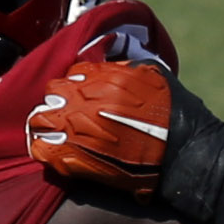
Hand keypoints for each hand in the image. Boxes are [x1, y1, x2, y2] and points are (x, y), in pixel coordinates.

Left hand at [24, 53, 176, 208]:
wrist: (184, 153)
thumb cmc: (175, 114)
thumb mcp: (154, 75)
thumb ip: (125, 67)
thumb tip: (109, 65)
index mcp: (105, 78)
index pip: (72, 73)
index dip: (76, 85)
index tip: (82, 97)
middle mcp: (86, 100)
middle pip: (52, 93)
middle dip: (58, 102)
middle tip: (68, 114)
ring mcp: (77, 129)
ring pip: (40, 120)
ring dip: (47, 125)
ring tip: (59, 135)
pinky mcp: (74, 158)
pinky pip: (42, 150)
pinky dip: (46, 151)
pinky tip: (56, 153)